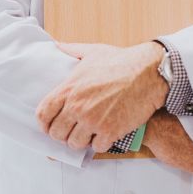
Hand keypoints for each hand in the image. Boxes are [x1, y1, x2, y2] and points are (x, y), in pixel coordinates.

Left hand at [36, 41, 168, 152]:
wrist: (149, 72)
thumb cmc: (122, 60)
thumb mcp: (93, 51)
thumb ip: (71, 50)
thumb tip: (56, 45)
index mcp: (69, 88)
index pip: (43, 114)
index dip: (45, 123)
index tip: (51, 125)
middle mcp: (77, 106)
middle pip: (56, 133)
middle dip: (63, 134)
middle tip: (73, 130)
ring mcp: (93, 120)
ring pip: (75, 144)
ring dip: (81, 140)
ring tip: (89, 133)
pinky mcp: (110, 131)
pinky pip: (97, 147)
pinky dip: (101, 142)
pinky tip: (106, 133)